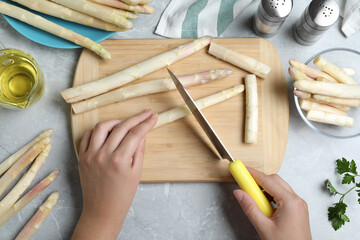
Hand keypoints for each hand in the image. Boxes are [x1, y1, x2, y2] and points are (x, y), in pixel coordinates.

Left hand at [72, 110, 157, 239]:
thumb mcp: (136, 172)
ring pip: (102, 127)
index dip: (146, 123)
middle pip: (121, 127)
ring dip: (116, 121)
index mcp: (120, 160)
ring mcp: (90, 155)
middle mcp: (103, 154)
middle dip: (136, 118)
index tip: (154, 117)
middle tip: (146, 114)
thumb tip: (143, 132)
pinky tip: (107, 131)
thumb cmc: (122, 195)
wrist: (102, 210)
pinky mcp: (82, 158)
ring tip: (126, 123)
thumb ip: (139, 150)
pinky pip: (87, 136)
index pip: (136, 133)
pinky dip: (97, 130)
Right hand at [234, 168, 311, 239]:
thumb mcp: (263, 227)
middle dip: (259, 180)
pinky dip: (271, 197)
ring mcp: (299, 206)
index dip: (253, 174)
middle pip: (275, 180)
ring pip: (279, 188)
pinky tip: (263, 206)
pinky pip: (283, 197)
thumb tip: (239, 193)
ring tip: (253, 198)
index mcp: (290, 202)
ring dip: (265, 189)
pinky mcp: (297, 211)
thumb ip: (250, 208)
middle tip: (244, 183)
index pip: (268, 181)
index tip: (242, 170)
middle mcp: (297, 201)